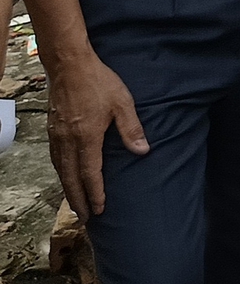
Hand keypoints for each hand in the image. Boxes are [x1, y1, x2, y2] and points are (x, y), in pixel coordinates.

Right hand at [45, 49, 147, 216]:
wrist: (69, 66)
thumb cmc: (99, 82)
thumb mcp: (122, 103)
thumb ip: (131, 128)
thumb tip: (143, 151)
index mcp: (86, 137)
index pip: (90, 173)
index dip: (95, 193)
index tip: (100, 208)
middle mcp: (68, 141)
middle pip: (71, 178)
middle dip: (78, 200)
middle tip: (85, 217)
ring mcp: (57, 136)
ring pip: (60, 171)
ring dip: (68, 189)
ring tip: (75, 204)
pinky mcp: (52, 130)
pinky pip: (55, 159)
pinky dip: (60, 174)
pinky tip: (66, 177)